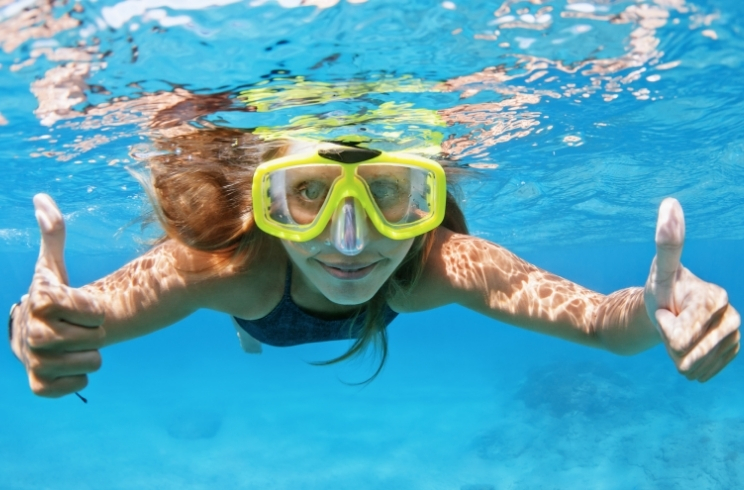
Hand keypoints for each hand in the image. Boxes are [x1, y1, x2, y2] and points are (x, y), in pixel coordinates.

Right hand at [10, 194, 105, 396]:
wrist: (33, 332)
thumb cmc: (52, 296)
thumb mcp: (53, 266)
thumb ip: (53, 234)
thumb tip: (43, 199)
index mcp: (40, 301)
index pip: (88, 308)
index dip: (94, 308)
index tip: (87, 307)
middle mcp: (30, 332)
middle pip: (93, 339)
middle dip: (96, 334)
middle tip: (83, 329)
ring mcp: (33, 360)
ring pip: (89, 363)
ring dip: (91, 356)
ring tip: (78, 346)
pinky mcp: (39, 384)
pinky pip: (71, 388)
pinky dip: (78, 380)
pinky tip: (71, 366)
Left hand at [644, 198, 739, 381]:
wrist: (665, 312)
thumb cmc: (661, 290)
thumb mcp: (659, 271)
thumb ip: (668, 244)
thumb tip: (670, 202)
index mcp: (715, 297)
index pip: (684, 333)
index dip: (668, 328)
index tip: (666, 313)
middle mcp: (730, 314)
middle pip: (692, 351)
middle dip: (672, 345)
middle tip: (669, 327)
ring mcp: (734, 334)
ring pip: (698, 363)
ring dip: (680, 357)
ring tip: (675, 339)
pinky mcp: (732, 349)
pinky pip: (708, 370)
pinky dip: (693, 366)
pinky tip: (686, 354)